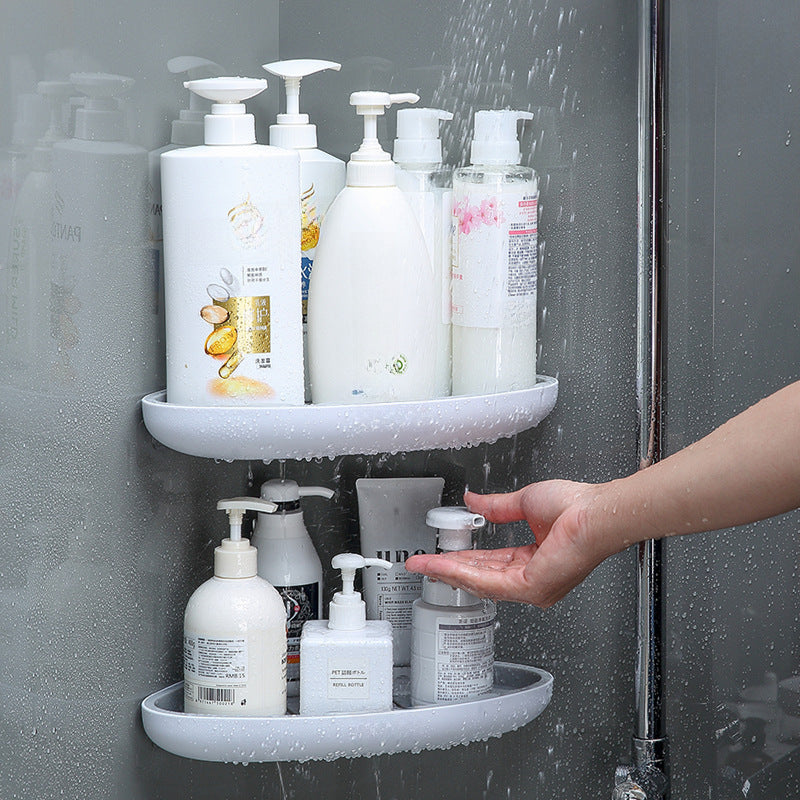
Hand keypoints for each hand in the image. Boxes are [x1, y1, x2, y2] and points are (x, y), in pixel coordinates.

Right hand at [406, 480, 618, 607]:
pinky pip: (488, 582)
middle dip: (447, 568)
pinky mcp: (531, 587)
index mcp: (535, 560)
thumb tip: (474, 501)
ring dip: (448, 572)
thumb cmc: (579, 507)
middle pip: (480, 575)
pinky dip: (463, 572)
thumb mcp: (525, 502)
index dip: (462, 557)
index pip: (490, 563)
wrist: (596, 511)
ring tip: (424, 566)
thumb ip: (496, 507)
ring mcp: (533, 586)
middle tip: (422, 564)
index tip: (440, 553)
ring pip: (480, 581)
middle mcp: (533, 578)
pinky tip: (445, 566)